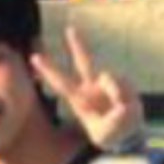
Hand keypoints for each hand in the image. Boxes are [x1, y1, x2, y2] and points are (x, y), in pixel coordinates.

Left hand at [30, 26, 144, 150]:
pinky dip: (129, 99)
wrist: (126, 133)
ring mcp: (106, 83)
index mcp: (80, 100)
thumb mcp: (106, 134)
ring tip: (122, 112)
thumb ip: (113, 121)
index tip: (34, 58)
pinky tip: (129, 108)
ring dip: (118, 96)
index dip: (49, 71)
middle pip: (83, 61)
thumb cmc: (110, 134)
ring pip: (112, 80)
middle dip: (77, 45)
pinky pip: (127, 86)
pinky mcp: (122, 82)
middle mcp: (91, 87)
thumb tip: (122, 105)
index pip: (62, 83)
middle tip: (69, 28)